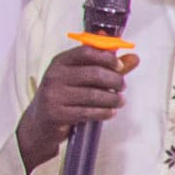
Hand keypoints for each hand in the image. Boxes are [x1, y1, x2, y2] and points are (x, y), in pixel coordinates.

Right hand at [14, 43, 138, 172]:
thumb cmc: (65, 96)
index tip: (120, 67)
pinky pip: (87, 112)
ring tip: (120, 101)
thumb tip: (134, 58)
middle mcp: (54, 76)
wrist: (40, 123)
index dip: (107, 58)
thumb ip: (107, 68)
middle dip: (115, 81)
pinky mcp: (56, 114)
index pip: (86, 52)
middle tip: (122, 87)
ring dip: (113, 99)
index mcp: (60, 62)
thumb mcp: (81, 78)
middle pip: (94, 73)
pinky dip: (104, 113)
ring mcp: (53, 95)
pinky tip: (110, 113)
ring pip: (93, 95)